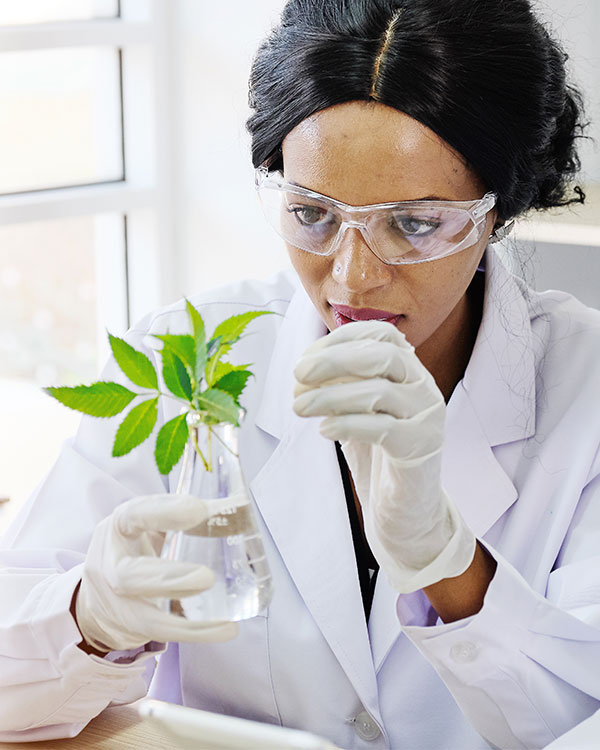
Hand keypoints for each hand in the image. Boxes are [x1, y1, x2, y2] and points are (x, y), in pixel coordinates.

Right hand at [75, 493, 237, 652]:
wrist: (101, 592)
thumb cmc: (136, 547)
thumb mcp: (149, 523)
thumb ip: (183, 514)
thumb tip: (238, 503)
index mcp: (119, 528)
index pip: (134, 515)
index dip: (164, 512)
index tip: (199, 509)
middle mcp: (111, 565)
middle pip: (131, 576)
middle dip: (169, 578)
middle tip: (207, 577)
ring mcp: (119, 602)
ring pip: (145, 614)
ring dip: (187, 619)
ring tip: (223, 618)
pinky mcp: (134, 626)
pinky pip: (164, 633)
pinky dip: (196, 632)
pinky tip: (226, 628)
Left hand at [293, 320, 475, 593]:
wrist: (404, 508)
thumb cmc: (376, 452)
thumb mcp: (354, 410)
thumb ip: (340, 384)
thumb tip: (303, 367)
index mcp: (410, 370)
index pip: (382, 335)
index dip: (341, 339)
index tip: (306, 356)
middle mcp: (424, 387)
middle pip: (383, 356)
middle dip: (334, 360)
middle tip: (298, 374)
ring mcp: (427, 417)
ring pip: (379, 392)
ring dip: (330, 396)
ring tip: (298, 407)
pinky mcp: (421, 449)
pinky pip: (383, 429)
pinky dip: (348, 424)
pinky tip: (323, 431)